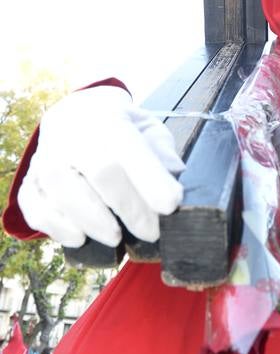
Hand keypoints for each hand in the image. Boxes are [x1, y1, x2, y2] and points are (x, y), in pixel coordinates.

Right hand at [18, 86, 184, 247]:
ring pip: (64, 192)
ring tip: (116, 237)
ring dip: (93, 221)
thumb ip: (162, 152)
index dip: (151, 179)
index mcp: (108, 119)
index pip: (130, 149)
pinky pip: (36, 209)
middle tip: (151, 232)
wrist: (75, 116)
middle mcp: (72, 136)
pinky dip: (57, 228)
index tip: (172, 204)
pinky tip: (79, 237)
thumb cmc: (120, 130)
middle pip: (100, 172)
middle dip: (130, 208)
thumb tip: (175, 175)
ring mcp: (45, 159)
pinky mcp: (29, 183)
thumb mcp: (148, 129)